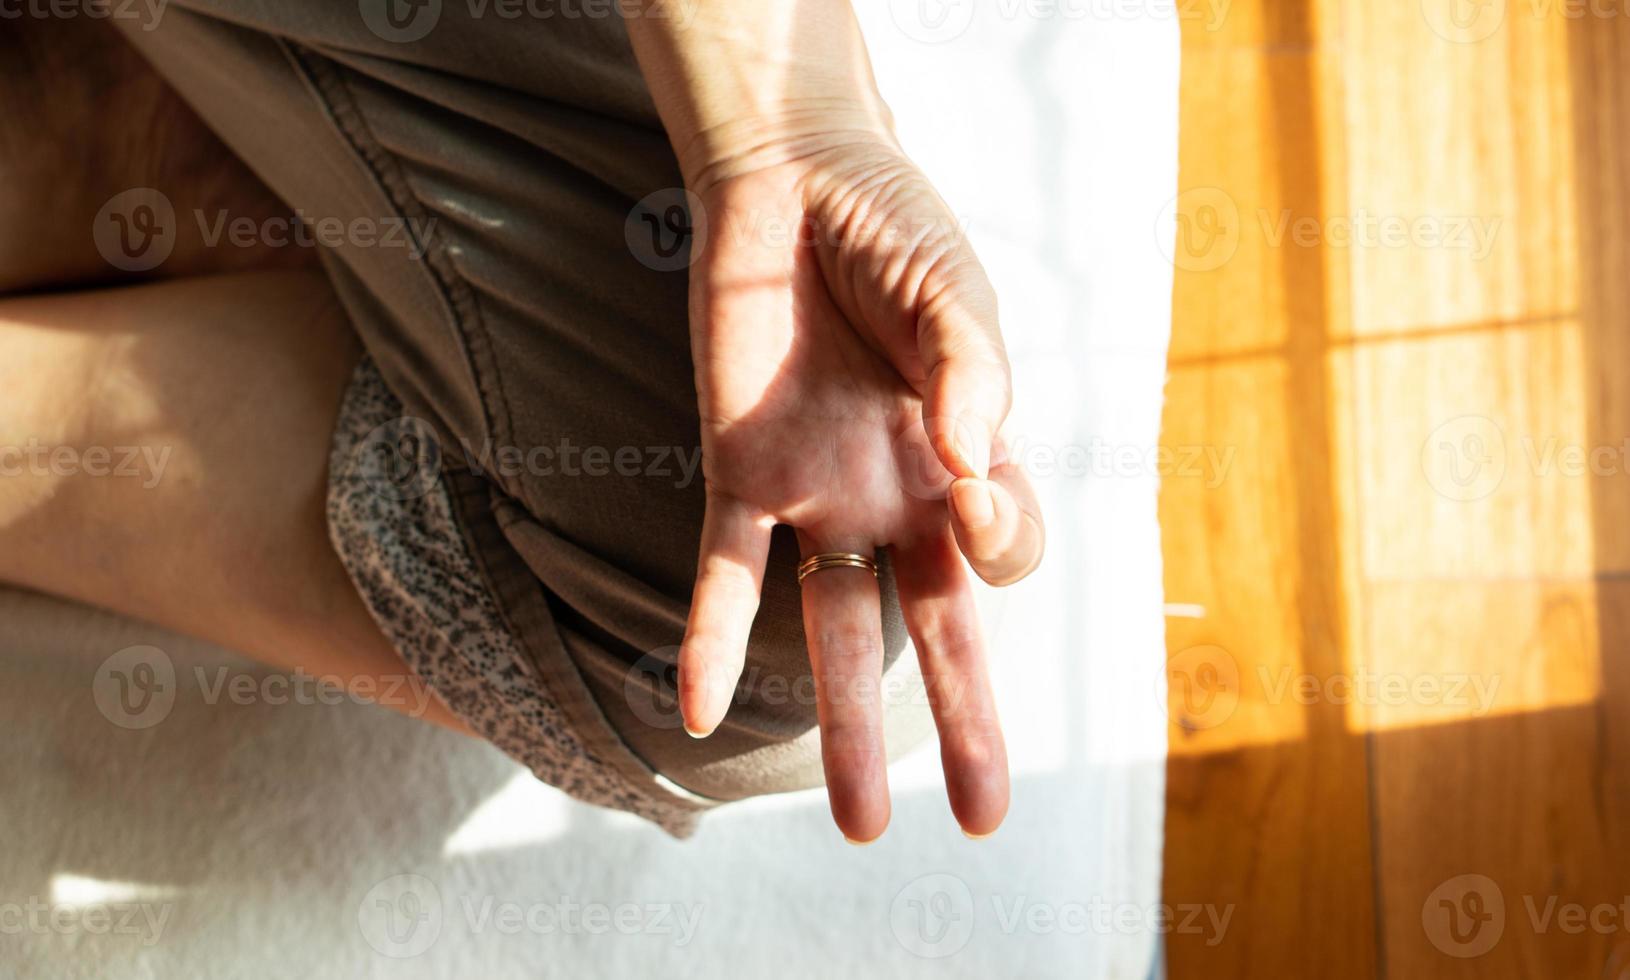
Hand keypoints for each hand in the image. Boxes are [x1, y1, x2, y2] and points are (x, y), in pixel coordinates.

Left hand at [677, 134, 1045, 841]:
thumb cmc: (890, 227)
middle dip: (965, 718)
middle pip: (934, 627)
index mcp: (966, 459)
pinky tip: (691, 713)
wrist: (790, 174)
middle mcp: (897, 494)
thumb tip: (968, 465)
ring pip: (832, 629)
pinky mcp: (738, 471)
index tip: (975, 493)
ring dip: (843, 723)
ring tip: (859, 821)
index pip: (1001, 552)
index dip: (999, 544)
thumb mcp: (955, 293)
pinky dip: (707, 638)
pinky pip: (722, 572)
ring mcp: (819, 492)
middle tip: (988, 815)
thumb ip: (969, 372)